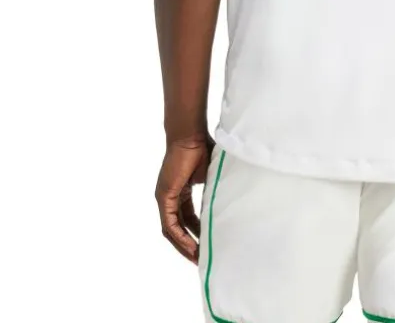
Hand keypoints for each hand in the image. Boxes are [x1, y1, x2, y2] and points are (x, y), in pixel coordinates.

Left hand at [155, 133, 214, 262]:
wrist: (191, 134)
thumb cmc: (203, 147)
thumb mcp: (212, 176)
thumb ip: (215, 190)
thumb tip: (229, 202)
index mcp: (180, 192)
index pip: (186, 219)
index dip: (196, 234)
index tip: (208, 246)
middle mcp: (169, 197)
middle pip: (177, 229)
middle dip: (189, 245)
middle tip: (202, 259)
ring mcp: (164, 197)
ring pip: (171, 230)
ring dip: (183, 246)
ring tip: (198, 259)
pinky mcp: (164, 196)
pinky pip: (170, 224)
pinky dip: (180, 237)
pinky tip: (191, 247)